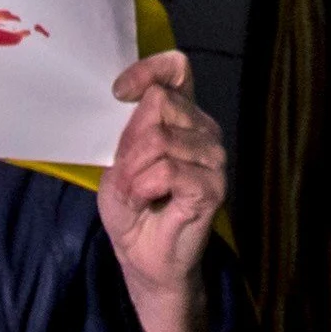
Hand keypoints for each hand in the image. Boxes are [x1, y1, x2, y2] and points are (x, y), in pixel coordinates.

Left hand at [100, 53, 231, 331]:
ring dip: (134, 171)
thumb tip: (138, 103)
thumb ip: (129, 133)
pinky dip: (144, 187)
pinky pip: (167, 169)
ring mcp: (213, 157)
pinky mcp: (212, 185)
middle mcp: (203, 129)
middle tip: (127, 174)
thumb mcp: (117, 166)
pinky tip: (147, 201)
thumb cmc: (132, 212)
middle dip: (130, 141)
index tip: (119, 92)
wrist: (144, 261)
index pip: (177, 70)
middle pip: (160, 104)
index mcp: (182, 117)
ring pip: (159, 139)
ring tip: (138, 193)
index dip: (150, 70)